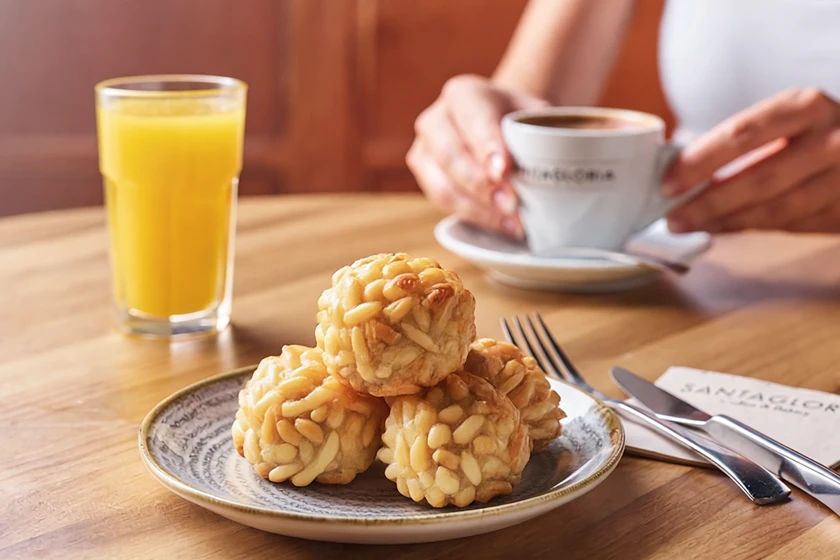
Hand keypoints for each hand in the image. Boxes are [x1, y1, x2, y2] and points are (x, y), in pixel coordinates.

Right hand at [406, 75, 548, 237]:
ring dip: (478, 208)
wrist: (495, 126)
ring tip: (512, 224)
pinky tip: (502, 226)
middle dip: (482, 185)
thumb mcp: (537, 113)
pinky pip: (442, 202)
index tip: (506, 171)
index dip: (488, 146)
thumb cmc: (519, 121)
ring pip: (443, 185)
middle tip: (512, 205)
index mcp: (463, 94)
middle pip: (450, 155)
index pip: (474, 120)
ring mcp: (424, 150)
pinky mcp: (425, 178)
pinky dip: (474, 217)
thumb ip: (552, 128)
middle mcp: (436, 119)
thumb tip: (593, 146)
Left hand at [663, 88, 839, 233]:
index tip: (668, 184)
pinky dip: (753, 228)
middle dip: (709, 204)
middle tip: (673, 218)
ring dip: (727, 222)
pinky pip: (792, 225)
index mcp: (806, 108)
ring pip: (775, 211)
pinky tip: (726, 228)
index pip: (743, 135)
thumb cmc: (816, 133)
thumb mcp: (787, 120)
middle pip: (758, 179)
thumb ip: (740, 142)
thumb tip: (679, 169)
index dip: (701, 162)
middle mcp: (832, 140)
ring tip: (693, 227)